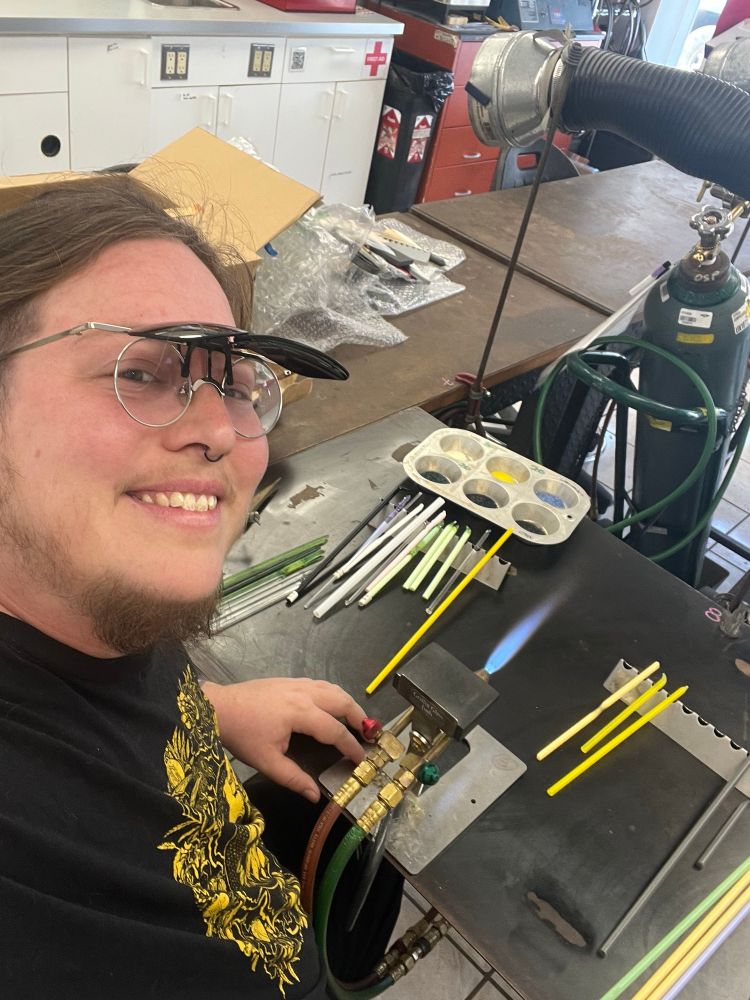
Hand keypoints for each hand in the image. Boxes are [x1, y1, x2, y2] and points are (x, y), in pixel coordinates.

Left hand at [202, 678, 365, 801]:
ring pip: (332, 688)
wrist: (218, 707)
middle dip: (359, 717)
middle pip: (341, 701)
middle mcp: (304, 693)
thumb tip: (315, 795)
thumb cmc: (242, 735)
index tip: (362, 759)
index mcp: (301, 713)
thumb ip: (293, 778)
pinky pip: (320, 684)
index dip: (351, 746)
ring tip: (357, 719)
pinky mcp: (288, 680)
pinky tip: (332, 705)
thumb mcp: (266, 761)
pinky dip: (334, 694)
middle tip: (370, 734)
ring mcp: (296, 683)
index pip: (335, 730)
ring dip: (348, 703)